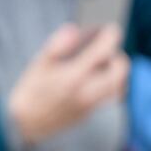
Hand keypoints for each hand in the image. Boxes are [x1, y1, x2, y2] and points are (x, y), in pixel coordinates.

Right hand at [7, 24, 129, 144]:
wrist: (30, 121)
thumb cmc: (33, 89)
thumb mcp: (39, 64)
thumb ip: (56, 46)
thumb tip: (73, 29)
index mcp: (72, 77)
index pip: (101, 52)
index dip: (110, 37)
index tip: (112, 29)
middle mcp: (87, 91)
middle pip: (120, 69)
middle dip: (117, 56)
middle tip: (107, 50)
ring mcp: (92, 103)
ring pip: (120, 83)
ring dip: (117, 70)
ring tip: (103, 63)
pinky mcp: (94, 111)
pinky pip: (113, 95)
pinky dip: (114, 83)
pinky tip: (101, 77)